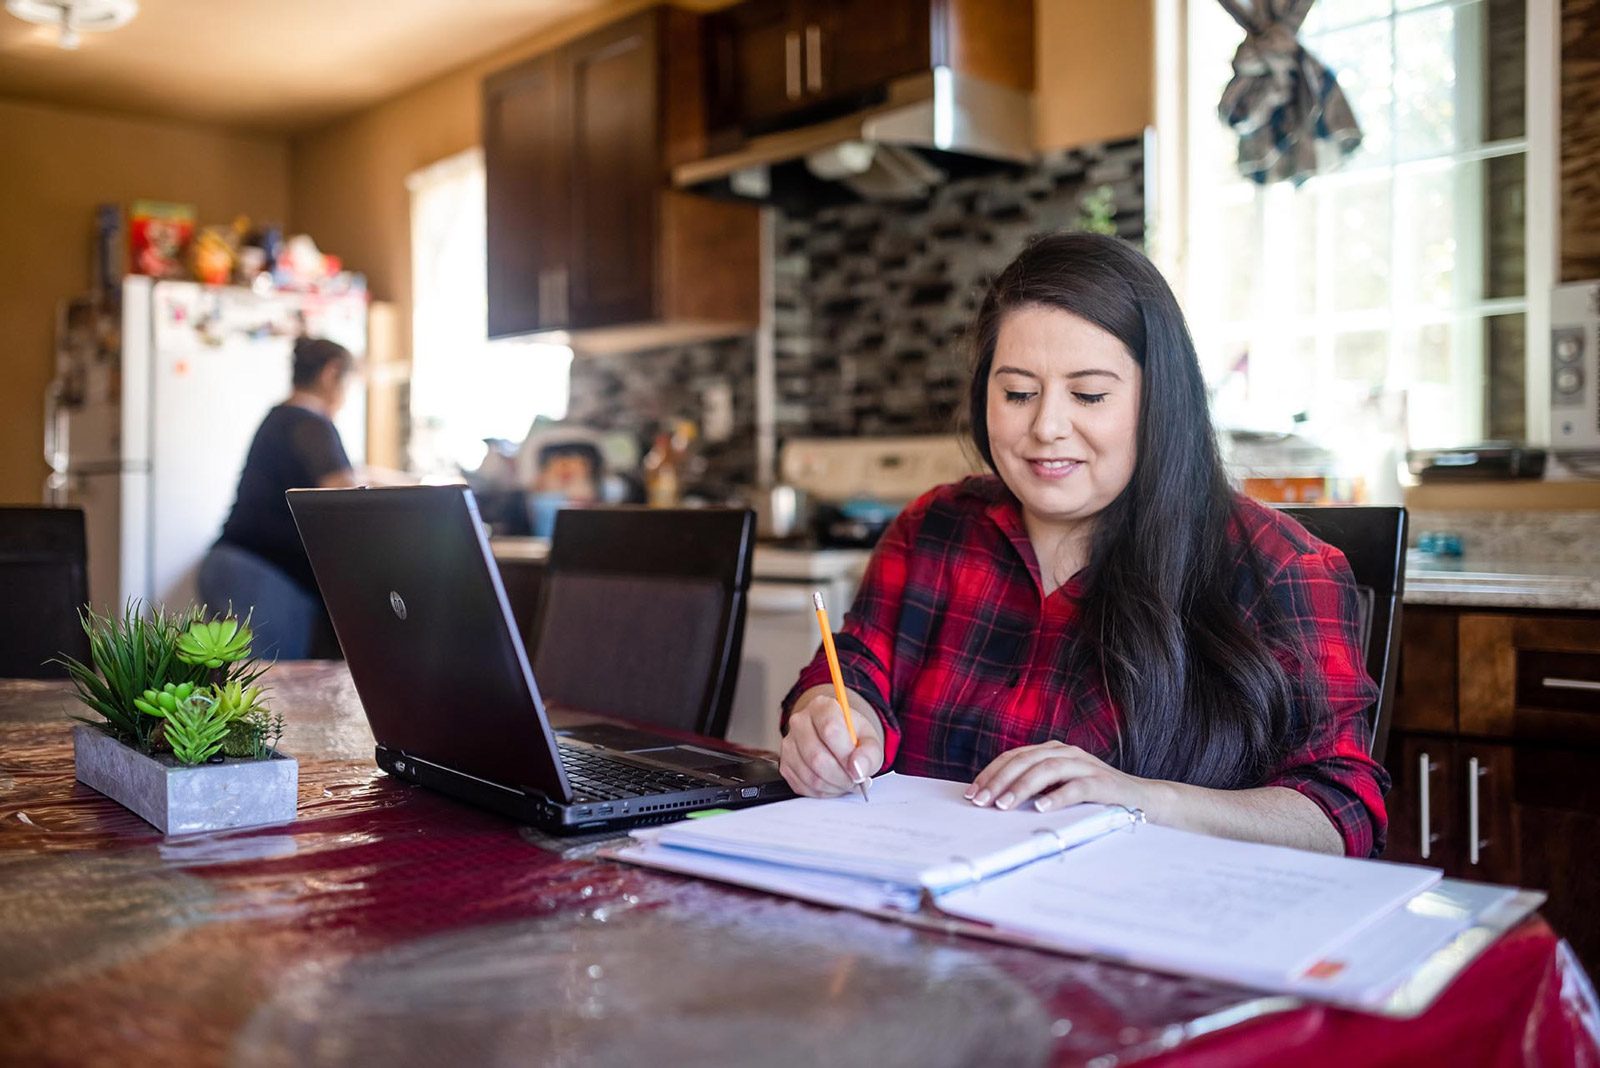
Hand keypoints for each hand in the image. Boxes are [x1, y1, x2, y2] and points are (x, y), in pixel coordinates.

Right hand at [780, 685, 884, 797]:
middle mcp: (800, 722)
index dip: (846, 755)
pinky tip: (833, 783)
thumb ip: (869, 754)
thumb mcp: (869, 740)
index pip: (830, 730)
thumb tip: (858, 770)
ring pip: (810, 776)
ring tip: (846, 781)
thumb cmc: (852, 738)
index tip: (859, 769)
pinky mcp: (785, 765)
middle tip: (855, 781)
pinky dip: (823, 792)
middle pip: (817, 757)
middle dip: (841, 777)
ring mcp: (788, 744)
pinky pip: (803, 787)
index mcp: (822, 707)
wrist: (837, 740)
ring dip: (833, 786)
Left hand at [966, 741, 1163, 814]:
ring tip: (1003, 805)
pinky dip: (1057, 797)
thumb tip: (996, 802)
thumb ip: (1035, 789)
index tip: (972, 794)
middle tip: (981, 802)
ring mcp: (1085, 765)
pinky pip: (1077, 787)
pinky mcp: (1103, 782)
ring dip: (1022, 787)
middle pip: (1025, 761)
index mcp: (1052, 751)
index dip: (990, 773)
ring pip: (1047, 770)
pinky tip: (1041, 808)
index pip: (1013, 757)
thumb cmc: (1094, 798)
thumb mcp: (1059, 789)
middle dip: (999, 781)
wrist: (1143, 800)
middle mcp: (1066, 753)